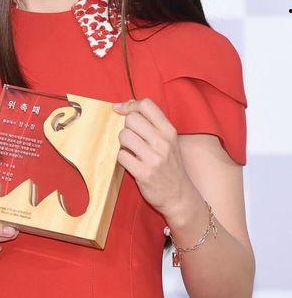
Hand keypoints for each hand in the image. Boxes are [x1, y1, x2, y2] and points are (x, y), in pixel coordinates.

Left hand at [113, 98, 194, 216]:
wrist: (179, 196)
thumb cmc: (170, 165)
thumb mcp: (168, 140)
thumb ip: (151, 122)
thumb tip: (125, 104)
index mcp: (169, 131)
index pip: (146, 104)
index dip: (130, 105)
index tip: (121, 110)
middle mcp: (163, 142)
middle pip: (131, 119)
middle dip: (127, 127)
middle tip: (133, 139)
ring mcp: (154, 158)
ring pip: (124, 135)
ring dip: (123, 144)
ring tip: (132, 151)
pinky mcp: (143, 173)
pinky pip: (121, 155)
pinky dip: (122, 159)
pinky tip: (131, 163)